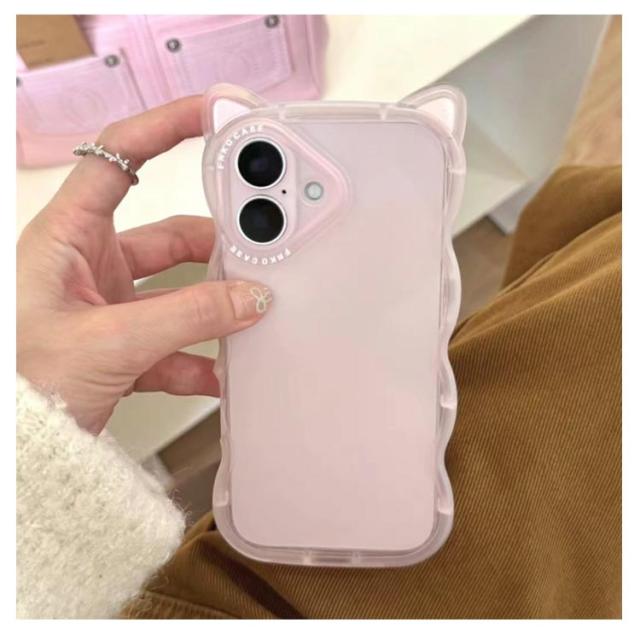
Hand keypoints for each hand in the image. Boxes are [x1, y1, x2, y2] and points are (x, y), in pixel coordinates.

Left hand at [17, 96, 270, 434]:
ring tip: (247, 314)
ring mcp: (108, 306)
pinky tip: (219, 371)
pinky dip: (199, 355)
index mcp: (67, 239)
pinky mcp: (122, 344)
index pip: (118, 158)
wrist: (17, 454)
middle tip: (256, 244)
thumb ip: (188, 318)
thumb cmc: (19, 388)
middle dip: (214, 243)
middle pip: (168, 233)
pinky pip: (174, 339)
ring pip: (178, 291)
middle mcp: (87, 265)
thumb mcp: (110, 342)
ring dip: (213, 306)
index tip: (214, 116)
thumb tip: (248, 300)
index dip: (166, 126)